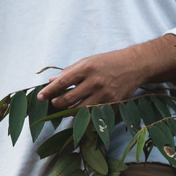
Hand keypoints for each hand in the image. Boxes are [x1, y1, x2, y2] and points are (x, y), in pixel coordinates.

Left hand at [39, 36, 175, 109]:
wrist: (135, 65)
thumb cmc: (108, 62)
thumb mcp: (88, 61)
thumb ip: (69, 71)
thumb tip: (51, 81)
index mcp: (86, 68)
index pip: (62, 82)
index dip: (49, 92)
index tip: (40, 97)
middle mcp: (95, 82)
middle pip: (68, 99)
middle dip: (57, 103)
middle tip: (54, 103)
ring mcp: (104, 94)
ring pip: (79, 110)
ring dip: (68, 111)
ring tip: (65, 107)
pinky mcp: (113, 103)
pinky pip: (93, 114)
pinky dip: (84, 114)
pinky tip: (80, 111)